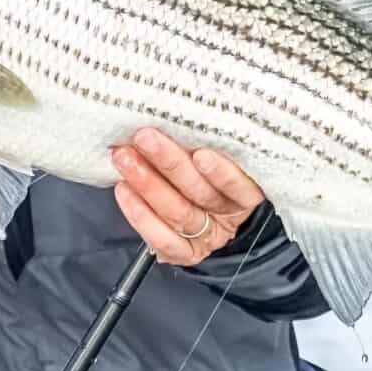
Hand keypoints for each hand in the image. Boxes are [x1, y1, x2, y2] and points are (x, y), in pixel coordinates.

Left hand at [110, 127, 266, 266]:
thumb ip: (208, 144)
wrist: (210, 215)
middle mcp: (229, 217)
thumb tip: (179, 117)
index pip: (239, 187)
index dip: (222, 173)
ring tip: (125, 158)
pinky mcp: (185, 253)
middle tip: (145, 138)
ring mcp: (207, 237)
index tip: (201, 154)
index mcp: (247, 194)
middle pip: (201, 194)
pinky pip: (162, 239)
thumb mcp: (223, 156)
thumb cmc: (211, 173)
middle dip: (170, 164)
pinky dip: (140, 214)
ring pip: (178, 213)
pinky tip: (124, 190)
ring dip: (147, 183)